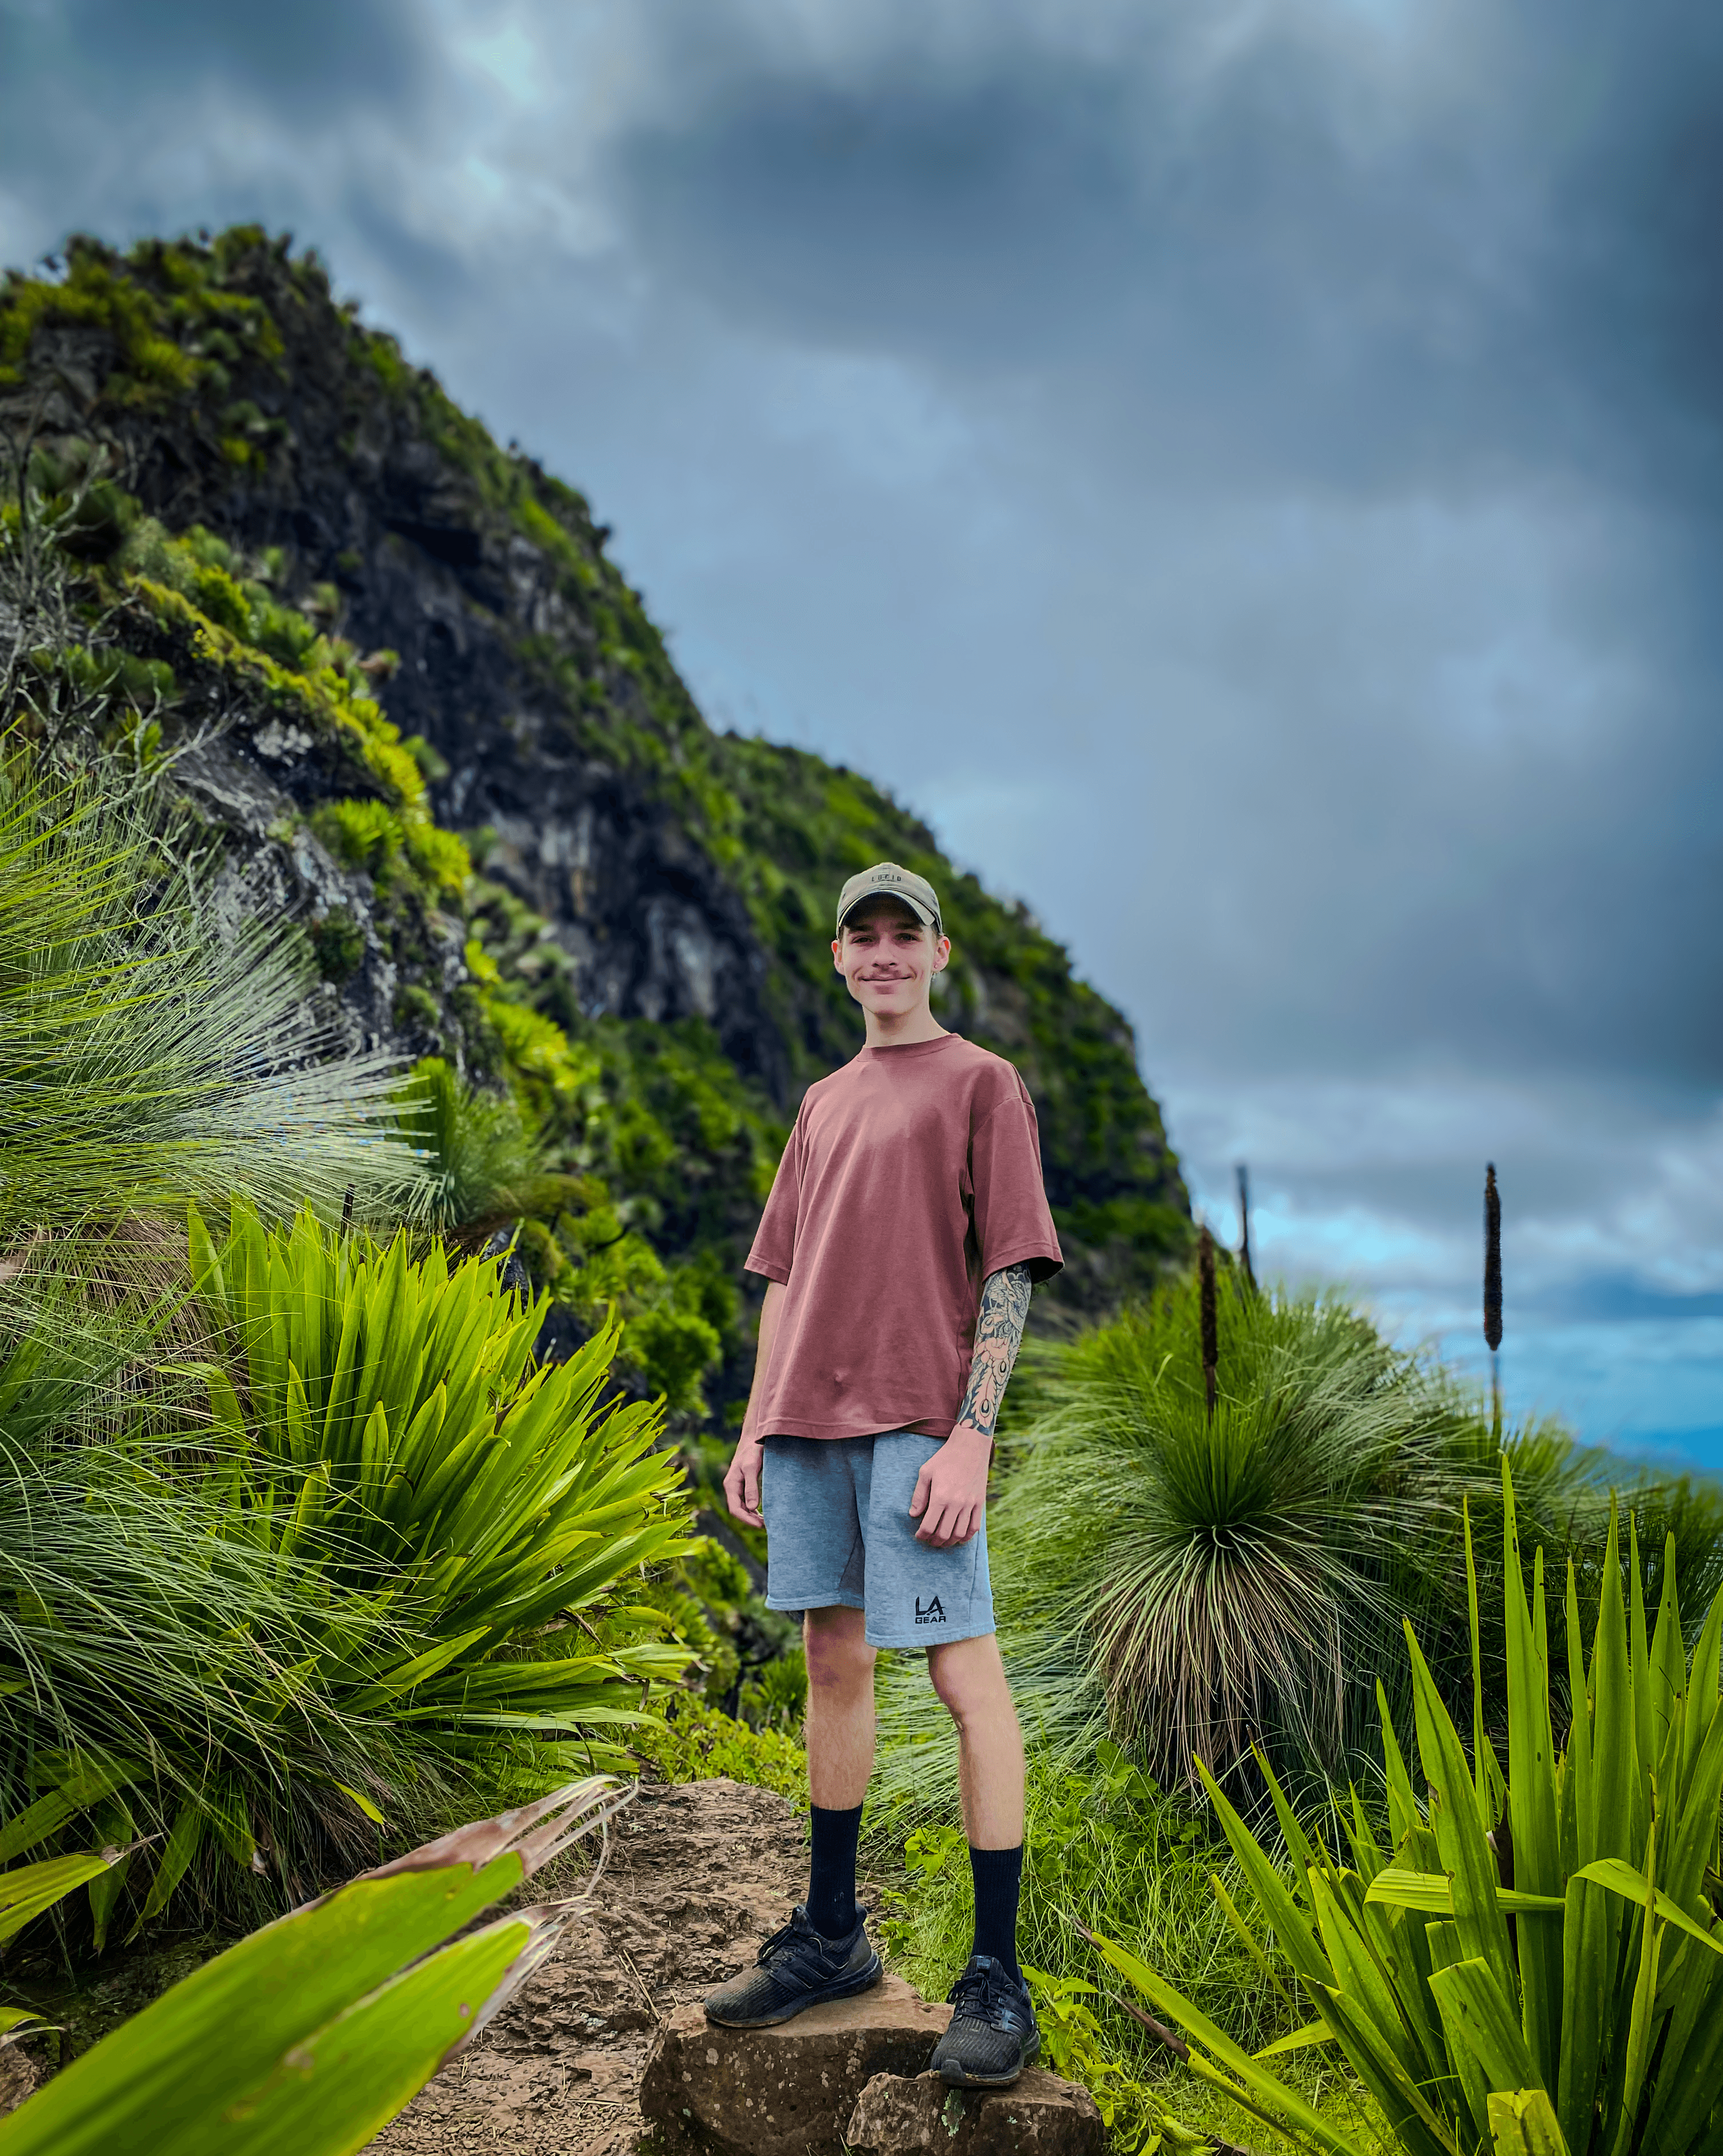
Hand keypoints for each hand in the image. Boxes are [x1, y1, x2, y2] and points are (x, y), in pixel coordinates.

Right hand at [723, 1431, 764, 1526]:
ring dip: (752, 1517)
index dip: (747, 1520)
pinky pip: (747, 1502)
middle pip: (738, 1511)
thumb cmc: (753, 1450)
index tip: (760, 1525)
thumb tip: (753, 1508)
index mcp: (731, 1485)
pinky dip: (754, 1510)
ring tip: (767, 1523)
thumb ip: (752, 1487)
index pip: (735, 1509)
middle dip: (750, 1521)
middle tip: (767, 1526)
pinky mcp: (745, 1484)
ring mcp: (738, 1486)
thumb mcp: (752, 1467)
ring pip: (743, 1507)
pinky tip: (764, 1513)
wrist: (754, 1437)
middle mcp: (732, 1487)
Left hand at [909, 1427, 991, 1548]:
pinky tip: (959, 1537)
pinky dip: (966, 1536)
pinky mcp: (980, 1502)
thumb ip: (918, 1495)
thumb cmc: (944, 1458)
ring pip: (960, 1534)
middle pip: (944, 1534)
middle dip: (934, 1541)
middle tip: (929, 1540)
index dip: (922, 1535)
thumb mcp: (925, 1472)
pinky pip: (975, 1527)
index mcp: (940, 1496)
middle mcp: (956, 1503)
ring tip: (942, 1541)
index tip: (919, 1535)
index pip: (929, 1526)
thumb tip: (913, 1515)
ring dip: (949, 1542)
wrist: (970, 1446)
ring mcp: (970, 1504)